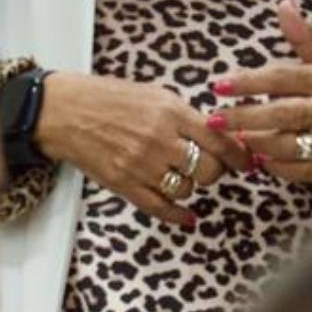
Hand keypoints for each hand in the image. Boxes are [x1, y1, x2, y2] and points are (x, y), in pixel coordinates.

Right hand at [35, 75, 252, 228]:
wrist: (63, 111)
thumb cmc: (107, 97)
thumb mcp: (153, 94)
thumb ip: (185, 115)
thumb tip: (219, 134)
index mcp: (170, 111)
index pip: (220, 140)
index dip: (239, 155)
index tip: (247, 162)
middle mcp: (159, 139)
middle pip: (208, 170)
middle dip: (215, 171)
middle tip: (210, 167)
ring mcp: (141, 164)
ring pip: (187, 189)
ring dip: (190, 186)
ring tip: (181, 176)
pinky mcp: (124, 184)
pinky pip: (160, 208)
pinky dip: (178, 215)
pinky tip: (186, 216)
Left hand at [213, 3, 311, 185]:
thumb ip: (304, 39)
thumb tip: (284, 4)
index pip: (282, 78)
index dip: (248, 82)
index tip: (220, 85)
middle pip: (278, 113)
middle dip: (242, 116)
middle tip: (213, 118)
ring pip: (283, 144)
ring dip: (254, 142)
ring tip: (232, 138)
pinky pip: (295, 170)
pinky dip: (272, 165)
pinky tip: (257, 157)